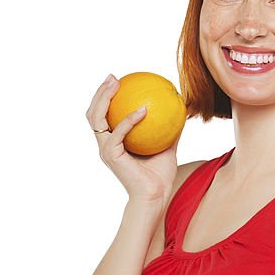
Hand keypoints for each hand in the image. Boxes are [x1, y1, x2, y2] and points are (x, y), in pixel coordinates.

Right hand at [85, 74, 179, 200]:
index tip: (118, 81)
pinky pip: (118, 133)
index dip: (106, 98)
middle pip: (93, 114)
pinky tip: (142, 110)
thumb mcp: (167, 147)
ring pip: (96, 119)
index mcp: (114, 142)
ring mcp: (106, 150)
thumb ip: (170, 129)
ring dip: (104, 99)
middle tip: (113, 77)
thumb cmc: (160, 176)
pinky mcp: (112, 156)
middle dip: (100, 93)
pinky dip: (128, 120)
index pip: (104, 116)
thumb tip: (181, 109)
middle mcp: (106, 144)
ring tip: (116, 84)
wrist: (155, 197)